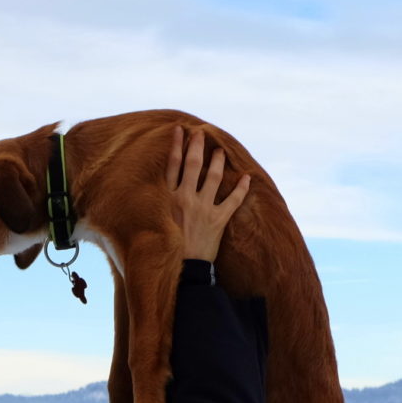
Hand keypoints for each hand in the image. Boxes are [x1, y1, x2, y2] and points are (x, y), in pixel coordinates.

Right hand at [169, 126, 251, 262]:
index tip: (180, 130)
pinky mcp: (217, 220)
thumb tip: (158, 192)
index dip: (176, 145)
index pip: (172, 165)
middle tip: (201, 134)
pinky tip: (247, 177)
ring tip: (220, 151)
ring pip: (212, 177)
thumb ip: (159, 205)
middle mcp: (184, 199)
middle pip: (192, 165)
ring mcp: (202, 209)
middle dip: (197, 146)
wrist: (182, 271)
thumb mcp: (154, 223)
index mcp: (167, 199)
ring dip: (217, 161)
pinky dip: (241, 189)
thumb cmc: (165, 249)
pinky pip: (233, 200)